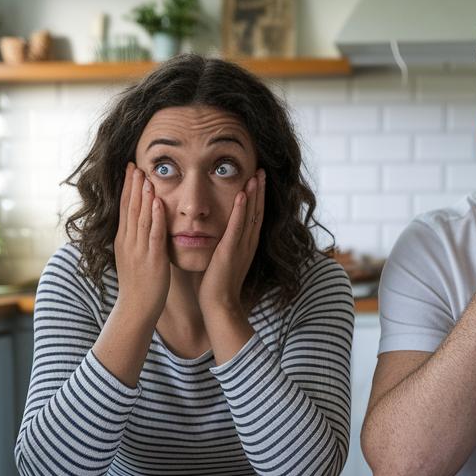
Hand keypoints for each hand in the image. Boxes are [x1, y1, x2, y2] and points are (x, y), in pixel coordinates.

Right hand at [112, 162, 169, 324]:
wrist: (136, 308)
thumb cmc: (138, 285)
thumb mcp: (132, 257)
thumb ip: (135, 240)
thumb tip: (137, 224)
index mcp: (123, 240)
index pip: (124, 208)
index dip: (127, 188)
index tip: (130, 169)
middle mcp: (128, 242)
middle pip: (130, 208)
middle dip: (132, 185)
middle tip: (135, 164)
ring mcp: (139, 250)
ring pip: (140, 217)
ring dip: (143, 196)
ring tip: (145, 176)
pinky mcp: (152, 258)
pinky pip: (154, 234)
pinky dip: (156, 216)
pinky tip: (158, 201)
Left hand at [199, 169, 264, 318]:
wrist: (219, 305)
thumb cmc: (216, 284)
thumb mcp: (222, 258)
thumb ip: (223, 243)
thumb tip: (213, 231)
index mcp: (246, 245)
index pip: (255, 216)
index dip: (257, 197)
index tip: (257, 179)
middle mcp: (247, 244)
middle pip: (257, 212)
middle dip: (260, 191)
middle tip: (261, 170)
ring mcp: (241, 248)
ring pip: (251, 216)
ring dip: (254, 195)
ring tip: (256, 176)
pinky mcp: (230, 252)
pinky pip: (237, 228)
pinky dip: (241, 211)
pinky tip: (242, 195)